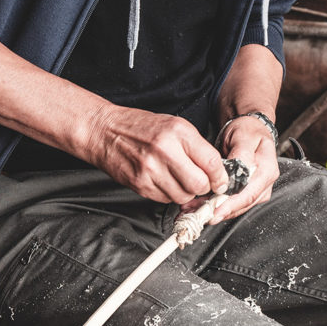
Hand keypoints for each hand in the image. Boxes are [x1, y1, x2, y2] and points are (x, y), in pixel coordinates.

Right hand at [83, 103, 227, 204]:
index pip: (212, 163)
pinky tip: (163, 180)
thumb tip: (217, 171)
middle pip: (199, 184)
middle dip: (203, 187)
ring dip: (185, 192)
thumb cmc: (141, 127)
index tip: (220, 181)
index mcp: (178, 132)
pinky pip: (165, 199)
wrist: (106, 131)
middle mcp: (165, 150)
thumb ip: (196, 147)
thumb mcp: (174, 125)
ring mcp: (151, 169)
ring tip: (178, 179)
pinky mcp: (140, 184)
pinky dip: (169, 194)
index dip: (220, 177)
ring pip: (183, 196)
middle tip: (200, 183)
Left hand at [209, 115, 278, 223]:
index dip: (231, 204)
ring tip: (197, 211)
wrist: (249, 130)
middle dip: (222, 211)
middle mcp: (265, 181)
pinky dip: (219, 207)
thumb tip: (239, 168)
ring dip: (218, 211)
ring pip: (239, 206)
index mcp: (267, 168)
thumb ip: (242, 153)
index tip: (215, 209)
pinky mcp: (250, 192)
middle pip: (244, 203)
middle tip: (202, 215)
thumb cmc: (247, 132)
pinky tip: (203, 207)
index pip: (249, 192)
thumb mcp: (243, 137)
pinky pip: (236, 204)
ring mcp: (259, 188)